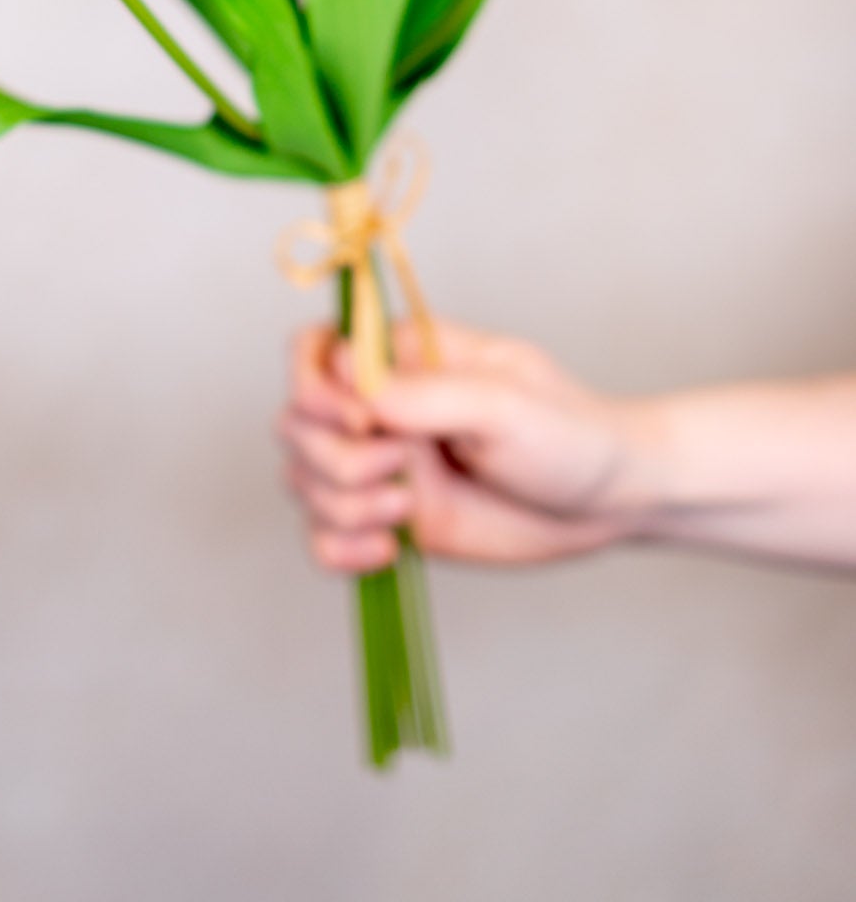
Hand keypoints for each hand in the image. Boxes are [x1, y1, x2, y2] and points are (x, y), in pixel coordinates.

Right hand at [278, 317, 643, 571]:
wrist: (607, 502)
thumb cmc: (568, 434)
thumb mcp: (505, 404)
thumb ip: (427, 394)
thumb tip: (353, 386)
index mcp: (403, 358)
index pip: (313, 350)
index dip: (314, 386)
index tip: (362, 421)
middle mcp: (380, 409)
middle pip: (295, 422)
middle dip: (335, 458)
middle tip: (402, 470)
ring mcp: (382, 467)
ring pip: (304, 483)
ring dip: (343, 505)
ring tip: (407, 511)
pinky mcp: (389, 521)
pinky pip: (323, 537)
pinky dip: (337, 549)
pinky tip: (385, 552)